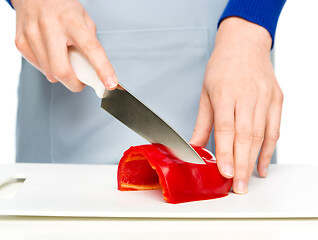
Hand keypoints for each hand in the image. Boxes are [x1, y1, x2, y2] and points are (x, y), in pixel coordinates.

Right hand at [12, 0, 116, 91]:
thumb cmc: (61, 7)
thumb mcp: (83, 19)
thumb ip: (90, 43)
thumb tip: (97, 69)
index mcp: (72, 22)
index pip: (91, 49)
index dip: (103, 69)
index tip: (110, 83)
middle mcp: (51, 28)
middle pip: (62, 71)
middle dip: (75, 83)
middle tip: (80, 80)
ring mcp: (33, 36)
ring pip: (50, 74)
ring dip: (62, 74)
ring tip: (63, 57)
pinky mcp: (21, 43)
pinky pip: (39, 68)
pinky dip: (49, 68)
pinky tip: (51, 54)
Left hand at [190, 17, 282, 193]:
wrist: (244, 44)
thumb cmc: (222, 68)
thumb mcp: (206, 93)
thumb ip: (202, 123)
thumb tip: (196, 147)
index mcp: (226, 93)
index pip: (226, 128)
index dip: (226, 153)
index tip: (225, 172)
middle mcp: (247, 96)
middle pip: (246, 136)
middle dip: (241, 164)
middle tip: (237, 186)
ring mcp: (265, 98)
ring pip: (261, 135)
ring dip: (254, 161)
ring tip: (247, 180)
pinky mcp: (276, 100)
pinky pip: (274, 129)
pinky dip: (268, 149)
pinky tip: (261, 165)